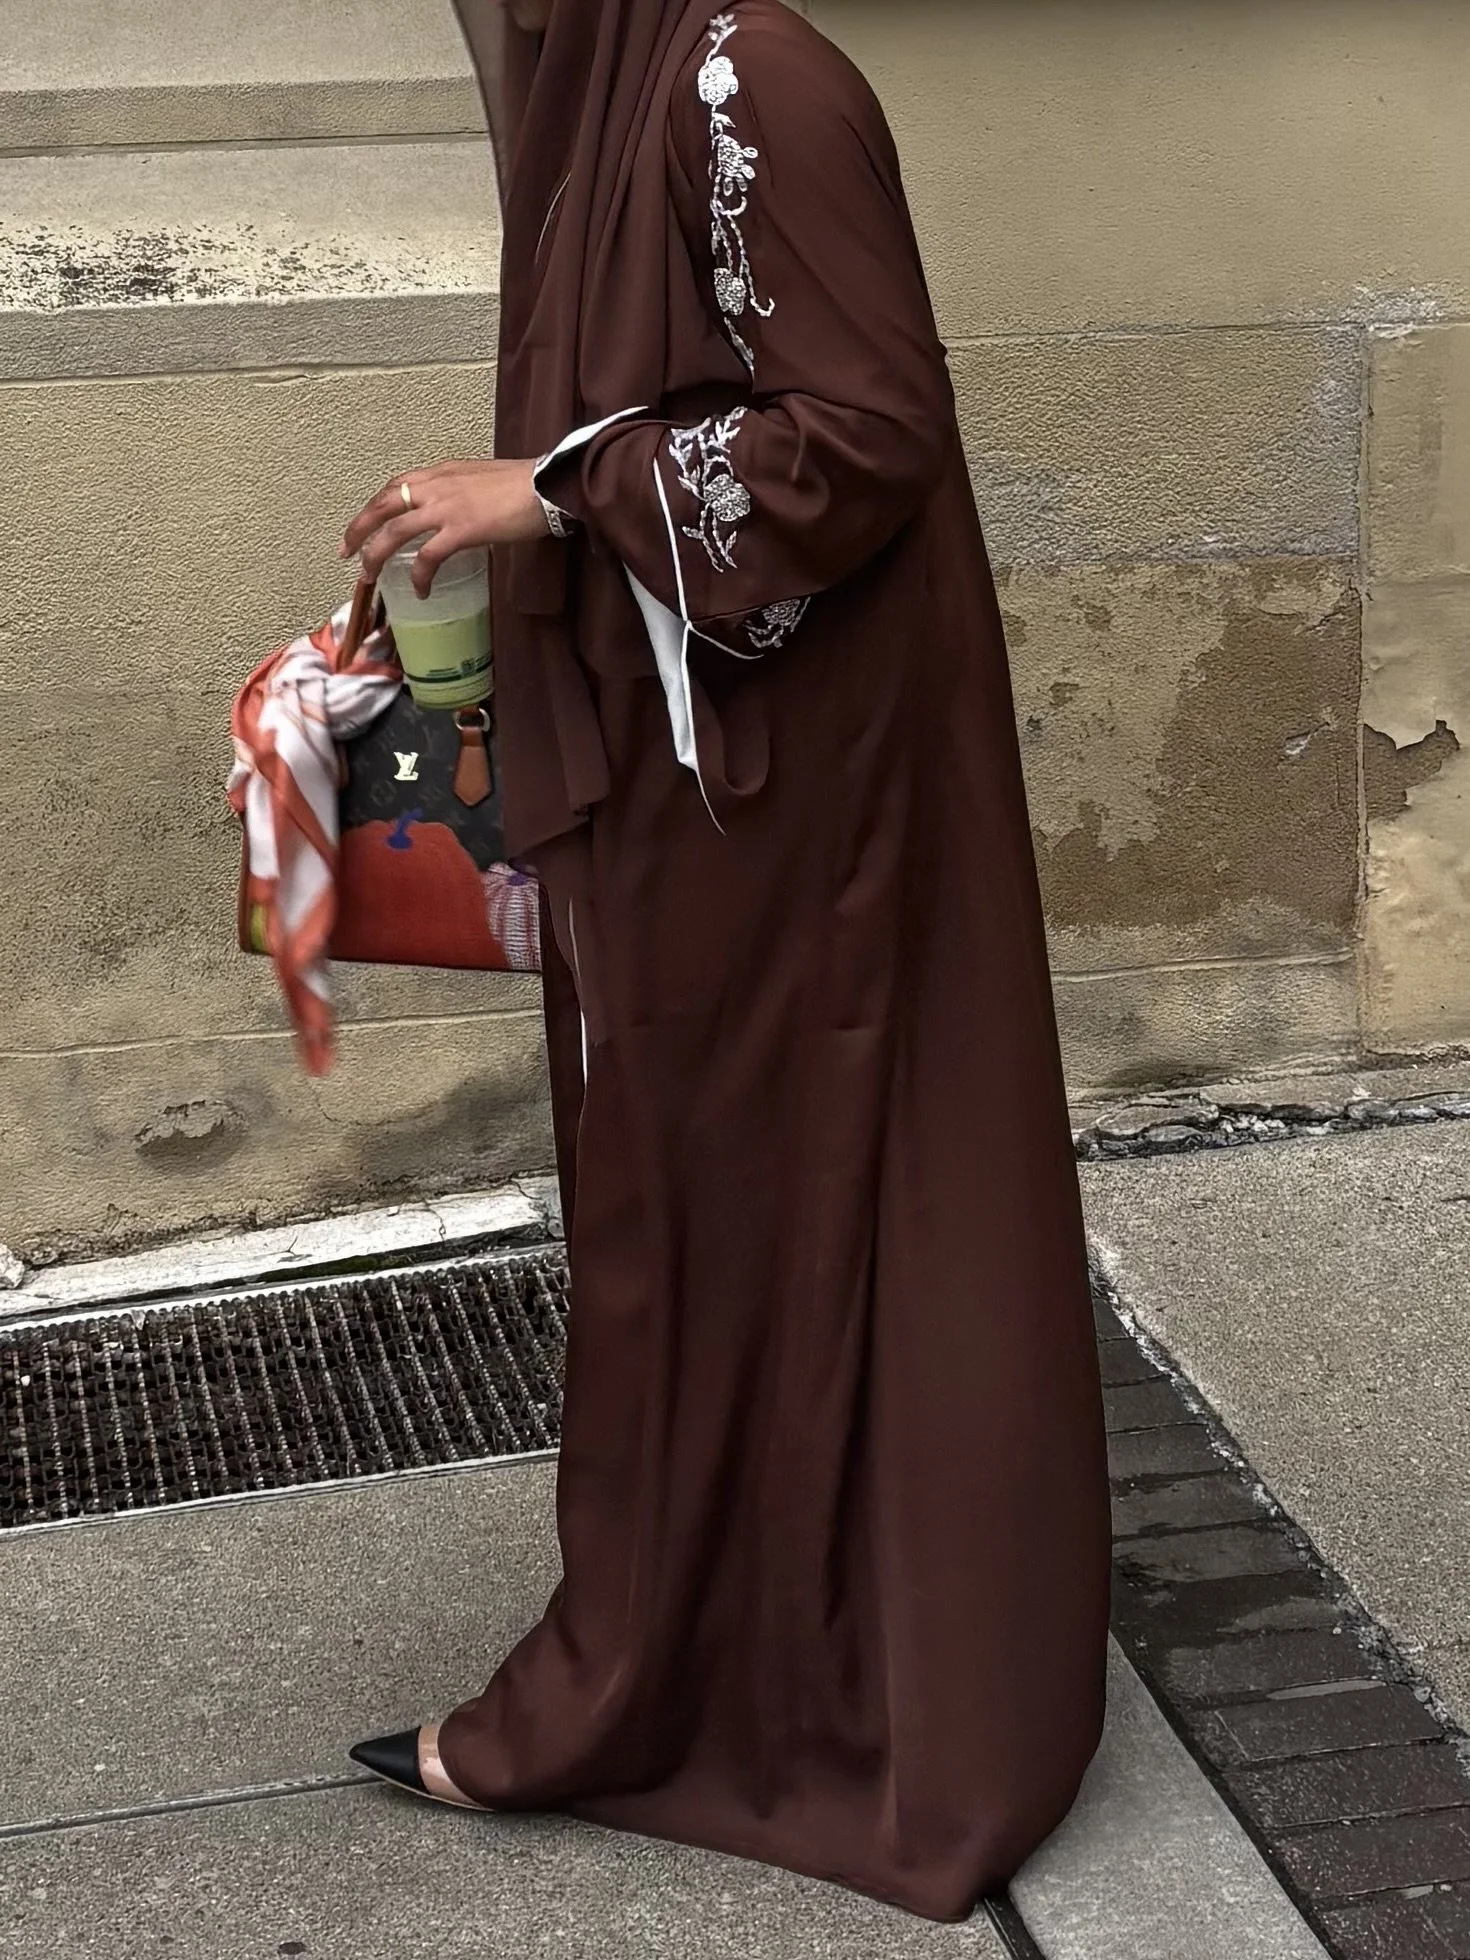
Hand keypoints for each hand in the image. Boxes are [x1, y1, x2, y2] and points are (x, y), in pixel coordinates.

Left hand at [341, 459, 550, 594]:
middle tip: (346, 553)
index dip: (374, 506)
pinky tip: (420, 591)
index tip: (363, 524)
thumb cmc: (525, 485)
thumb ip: (462, 494)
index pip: (396, 485)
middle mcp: (436, 486)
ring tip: (370, 577)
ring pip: (394, 532)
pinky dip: (419, 576)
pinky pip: (428, 557)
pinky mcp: (461, 530)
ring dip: (376, 556)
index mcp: (442, 473)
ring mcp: (446, 508)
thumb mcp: (482, 481)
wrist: (547, 485)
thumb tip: (458, 514)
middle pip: (382, 505)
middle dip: (359, 530)